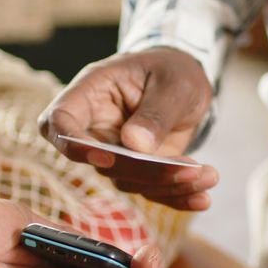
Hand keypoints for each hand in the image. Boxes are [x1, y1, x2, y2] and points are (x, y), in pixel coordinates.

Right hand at [38, 47, 218, 210]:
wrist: (184, 82)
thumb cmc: (173, 70)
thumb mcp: (174, 82)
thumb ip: (156, 111)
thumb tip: (135, 144)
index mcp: (91, 92)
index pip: (58, 122)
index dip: (73, 145)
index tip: (107, 157)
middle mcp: (96, 126)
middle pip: (100, 162)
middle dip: (145, 172)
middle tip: (189, 170)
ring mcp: (113, 151)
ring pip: (128, 181)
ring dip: (169, 185)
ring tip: (209, 175)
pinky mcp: (135, 169)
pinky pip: (149, 190)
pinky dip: (177, 197)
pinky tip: (202, 198)